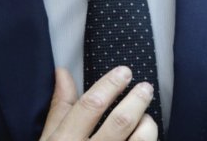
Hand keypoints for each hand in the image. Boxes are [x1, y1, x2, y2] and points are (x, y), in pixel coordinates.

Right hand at [40, 67, 158, 140]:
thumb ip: (60, 108)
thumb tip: (63, 72)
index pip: (90, 105)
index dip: (110, 84)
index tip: (125, 72)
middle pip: (121, 121)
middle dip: (137, 99)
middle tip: (145, 87)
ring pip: (140, 140)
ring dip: (147, 124)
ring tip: (146, 119)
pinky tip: (144, 140)